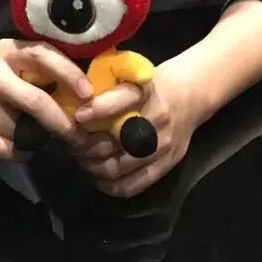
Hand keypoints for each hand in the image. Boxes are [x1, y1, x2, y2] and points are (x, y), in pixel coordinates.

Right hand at [0, 37, 93, 161]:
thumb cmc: (4, 76)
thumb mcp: (20, 62)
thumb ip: (46, 70)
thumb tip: (87, 94)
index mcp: (7, 50)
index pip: (41, 55)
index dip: (68, 73)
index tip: (88, 93)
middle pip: (35, 100)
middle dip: (62, 121)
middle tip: (80, 135)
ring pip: (23, 131)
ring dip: (38, 137)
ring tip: (38, 133)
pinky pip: (9, 150)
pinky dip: (23, 151)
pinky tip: (20, 142)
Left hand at [71, 61, 201, 197]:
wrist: (189, 95)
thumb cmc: (150, 85)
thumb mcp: (131, 75)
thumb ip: (107, 88)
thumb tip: (73, 104)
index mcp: (146, 90)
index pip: (122, 100)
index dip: (97, 109)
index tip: (78, 116)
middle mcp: (156, 117)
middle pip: (115, 141)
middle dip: (86, 146)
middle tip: (72, 145)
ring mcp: (162, 145)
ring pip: (119, 167)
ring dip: (94, 167)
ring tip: (83, 160)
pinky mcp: (167, 165)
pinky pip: (134, 185)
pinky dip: (111, 186)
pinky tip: (99, 179)